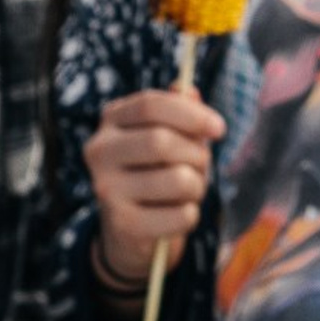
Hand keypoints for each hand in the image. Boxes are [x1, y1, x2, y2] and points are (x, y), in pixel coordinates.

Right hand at [83, 88, 225, 287]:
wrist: (131, 230)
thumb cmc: (158, 171)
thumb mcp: (171, 135)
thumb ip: (181, 111)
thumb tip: (188, 90)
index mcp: (111, 121)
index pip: (150, 105)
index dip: (191, 114)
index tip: (219, 129)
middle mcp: (100, 152)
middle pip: (161, 142)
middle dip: (196, 155)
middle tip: (202, 165)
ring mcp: (107, 189)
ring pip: (178, 180)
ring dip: (198, 186)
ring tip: (187, 190)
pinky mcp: (122, 224)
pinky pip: (182, 215)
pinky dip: (191, 214)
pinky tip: (175, 214)